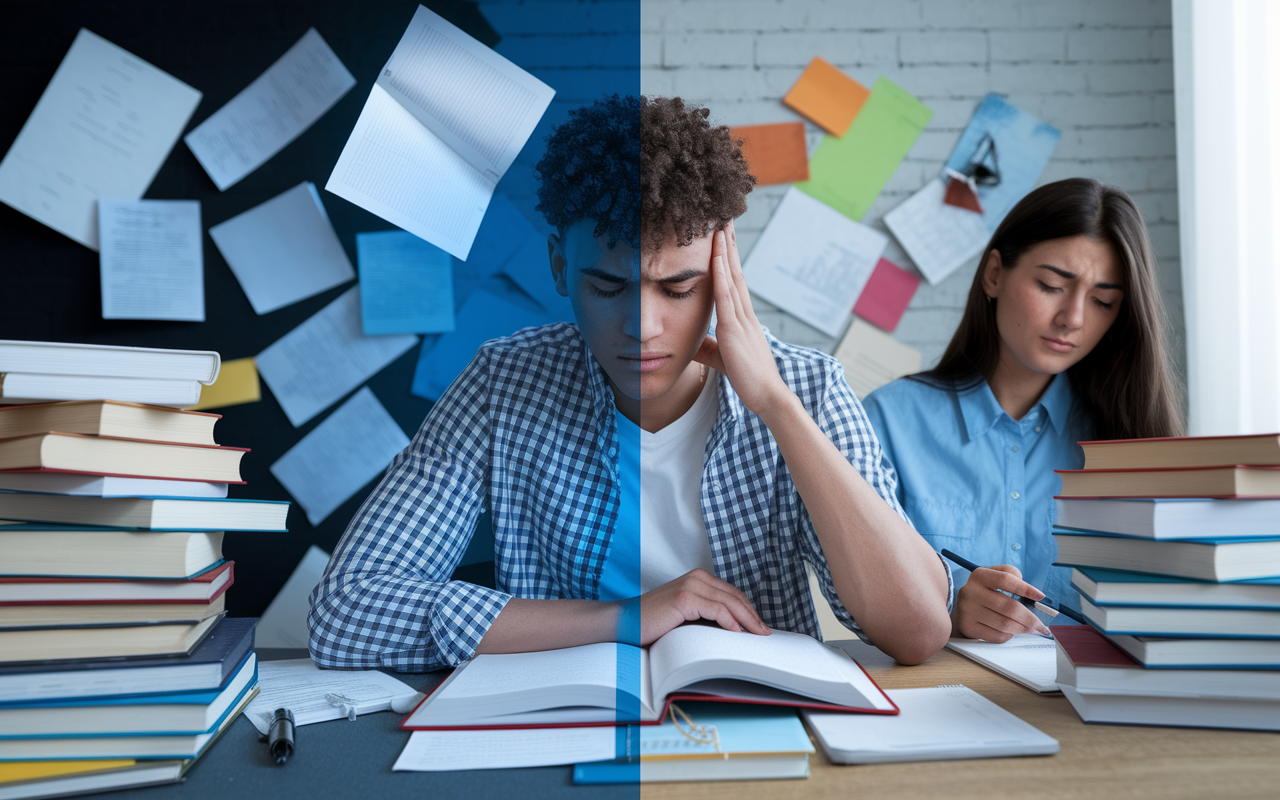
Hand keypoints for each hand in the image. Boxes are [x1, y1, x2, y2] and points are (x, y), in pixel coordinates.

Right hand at [639, 568, 770, 645]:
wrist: (625, 623)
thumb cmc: (653, 623)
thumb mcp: (686, 616)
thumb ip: (706, 615)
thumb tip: (734, 629)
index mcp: (698, 579)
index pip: (732, 593)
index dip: (748, 609)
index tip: (759, 626)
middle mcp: (696, 578)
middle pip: (734, 596)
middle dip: (752, 615)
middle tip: (765, 632)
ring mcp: (690, 586)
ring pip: (729, 602)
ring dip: (747, 619)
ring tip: (758, 634)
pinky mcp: (684, 598)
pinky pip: (716, 610)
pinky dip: (730, 621)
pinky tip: (738, 633)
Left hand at [693, 220, 790, 416]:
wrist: (767, 396)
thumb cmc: (749, 380)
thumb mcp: (721, 358)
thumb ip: (707, 347)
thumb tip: (691, 342)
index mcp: (742, 318)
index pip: (734, 281)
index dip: (729, 258)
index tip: (723, 237)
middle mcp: (744, 313)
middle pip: (735, 270)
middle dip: (729, 244)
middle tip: (724, 217)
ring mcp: (740, 319)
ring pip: (732, 276)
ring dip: (725, 250)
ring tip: (720, 224)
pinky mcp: (733, 329)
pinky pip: (725, 296)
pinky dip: (721, 273)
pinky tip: (716, 255)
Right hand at [951, 565, 1051, 641]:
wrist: (963, 606)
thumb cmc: (986, 590)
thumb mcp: (994, 575)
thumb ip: (1012, 575)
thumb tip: (1032, 595)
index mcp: (979, 576)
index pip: (1006, 580)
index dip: (1026, 588)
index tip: (1041, 597)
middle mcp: (970, 592)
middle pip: (1009, 607)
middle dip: (1030, 619)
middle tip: (1041, 626)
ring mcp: (967, 611)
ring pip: (1005, 624)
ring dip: (1023, 629)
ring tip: (1031, 629)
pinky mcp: (968, 627)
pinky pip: (996, 636)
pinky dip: (1009, 635)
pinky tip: (1011, 632)